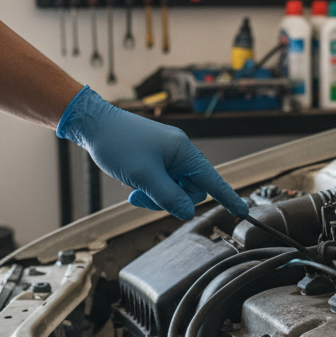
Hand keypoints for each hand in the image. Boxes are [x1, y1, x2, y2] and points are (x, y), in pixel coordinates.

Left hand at [56, 87, 248, 219]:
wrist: (94, 125)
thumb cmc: (118, 144)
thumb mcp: (145, 177)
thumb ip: (169, 197)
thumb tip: (187, 212)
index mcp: (183, 152)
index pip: (213, 180)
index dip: (227, 197)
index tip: (241, 211)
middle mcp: (179, 152)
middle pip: (189, 190)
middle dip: (169, 199)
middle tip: (143, 197)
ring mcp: (167, 155)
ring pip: (173, 188)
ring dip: (155, 195)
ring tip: (134, 190)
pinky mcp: (155, 158)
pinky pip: (161, 181)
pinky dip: (149, 187)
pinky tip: (132, 183)